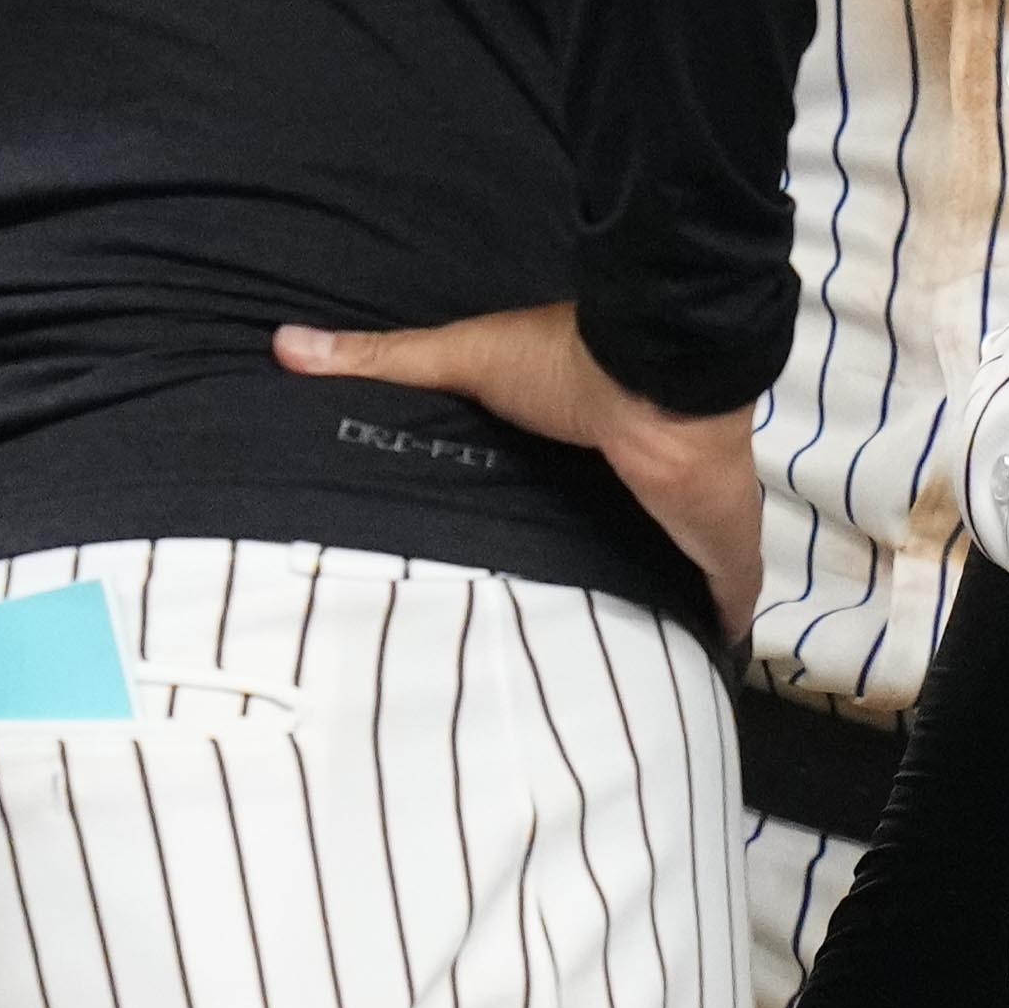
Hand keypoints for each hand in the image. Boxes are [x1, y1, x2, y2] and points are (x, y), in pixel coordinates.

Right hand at [273, 306, 758, 642]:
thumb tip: (284, 344)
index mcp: (594, 444)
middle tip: (563, 631)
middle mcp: (646, 485)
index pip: (578, 490)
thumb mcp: (464, 359)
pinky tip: (704, 662)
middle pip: (626, 540)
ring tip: (621, 663)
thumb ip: (385, 360)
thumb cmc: (567, 364)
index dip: (561, 520)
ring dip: (659, 607)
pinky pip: (725, 603)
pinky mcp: (722, 553)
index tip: (527, 562)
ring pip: (676, 577)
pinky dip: (717, 627)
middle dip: (606, 574)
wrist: (658, 379)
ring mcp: (690, 523)